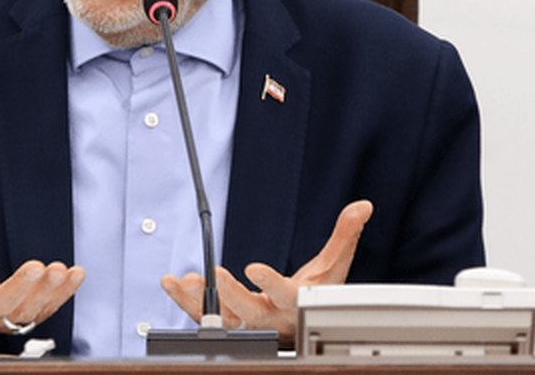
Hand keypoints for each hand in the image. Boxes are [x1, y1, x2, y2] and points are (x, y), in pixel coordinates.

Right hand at [0, 198, 85, 339]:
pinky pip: (48, 308)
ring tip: (60, 270)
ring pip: (28, 312)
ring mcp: (5, 317)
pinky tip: (76, 274)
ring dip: (47, 292)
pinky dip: (64, 294)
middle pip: (1, 307)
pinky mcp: (26, 315)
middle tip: (35, 268)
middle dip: (20, 289)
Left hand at [160, 199, 372, 347]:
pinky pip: (201, 315)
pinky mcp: (226, 320)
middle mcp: (267, 317)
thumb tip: (362, 206)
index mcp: (294, 304)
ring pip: (220, 318)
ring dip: (198, 301)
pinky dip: (184, 301)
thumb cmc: (315, 296)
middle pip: (248, 311)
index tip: (254, 268)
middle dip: (231, 295)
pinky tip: (172, 283)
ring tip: (185, 281)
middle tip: (217, 275)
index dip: (270, 283)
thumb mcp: (332, 267)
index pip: (285, 295)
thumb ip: (344, 236)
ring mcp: (244, 322)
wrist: (298, 326)